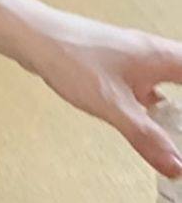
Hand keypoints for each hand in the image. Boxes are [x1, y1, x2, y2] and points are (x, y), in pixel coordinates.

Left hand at [0, 0, 181, 178]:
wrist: (35, 37)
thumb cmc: (72, 59)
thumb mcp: (112, 106)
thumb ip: (145, 137)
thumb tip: (175, 165)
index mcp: (166, 59)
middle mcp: (156, 55)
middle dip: (180, 115)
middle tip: (179, 139)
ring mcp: (137, 60)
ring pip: (170, 84)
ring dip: (174, 108)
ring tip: (171, 133)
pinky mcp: (118, 66)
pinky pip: (148, 87)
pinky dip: (154, 105)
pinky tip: (147, 119)